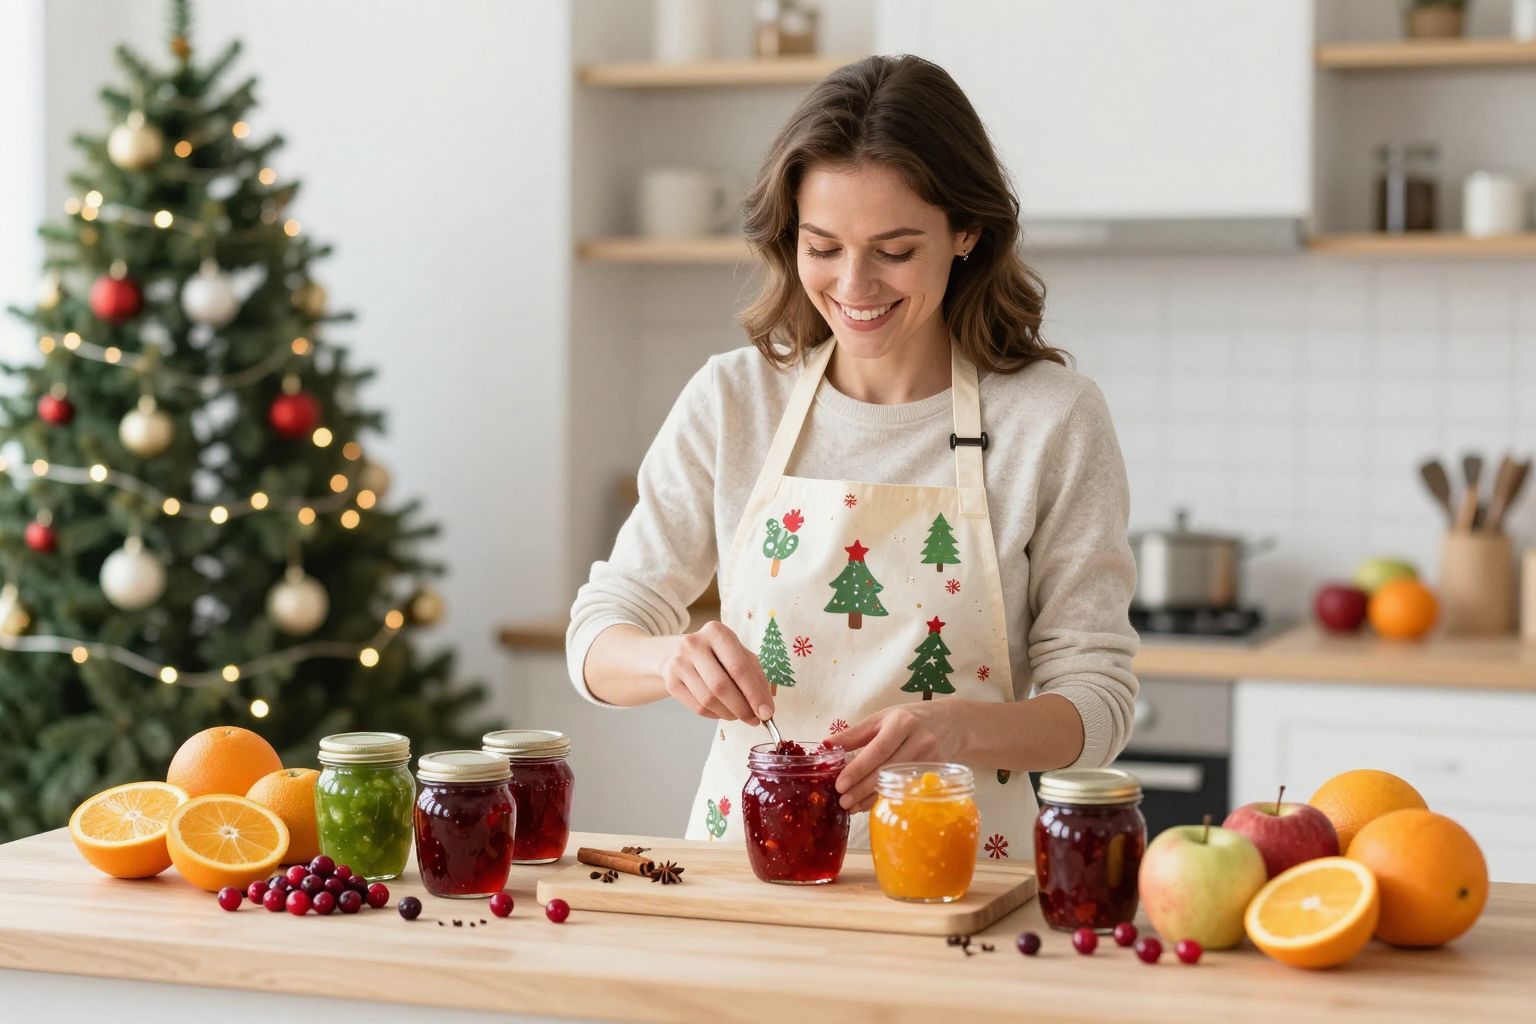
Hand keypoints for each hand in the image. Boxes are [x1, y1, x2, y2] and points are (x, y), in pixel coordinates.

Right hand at [658, 621, 775, 724]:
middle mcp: (694, 644)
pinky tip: (723, 711)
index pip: (739, 667)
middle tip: (755, 720)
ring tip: (739, 715)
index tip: (767, 713)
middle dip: (742, 708)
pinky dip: (715, 715)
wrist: (678, 653)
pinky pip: (697, 707)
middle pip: (721, 686)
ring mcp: (679, 662)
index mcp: (717, 632)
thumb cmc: (718, 654)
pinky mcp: (671, 681)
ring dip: (729, 714)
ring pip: (708, 700)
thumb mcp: (739, 654)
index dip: (754, 693)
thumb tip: (767, 706)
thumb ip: (756, 676)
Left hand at [833, 702, 963, 811]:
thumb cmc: (908, 720)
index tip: (840, 784)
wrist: (951, 723)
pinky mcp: (938, 774)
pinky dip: (886, 798)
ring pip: (897, 783)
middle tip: (842, 801)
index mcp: (902, 723)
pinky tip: (870, 804)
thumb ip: (854, 734)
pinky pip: (907, 790)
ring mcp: (931, 759)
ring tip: (851, 806)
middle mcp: (920, 740)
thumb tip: (826, 745)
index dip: (858, 769)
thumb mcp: (882, 719)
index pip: (877, 750)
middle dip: (861, 788)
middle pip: (886, 770)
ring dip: (871, 798)